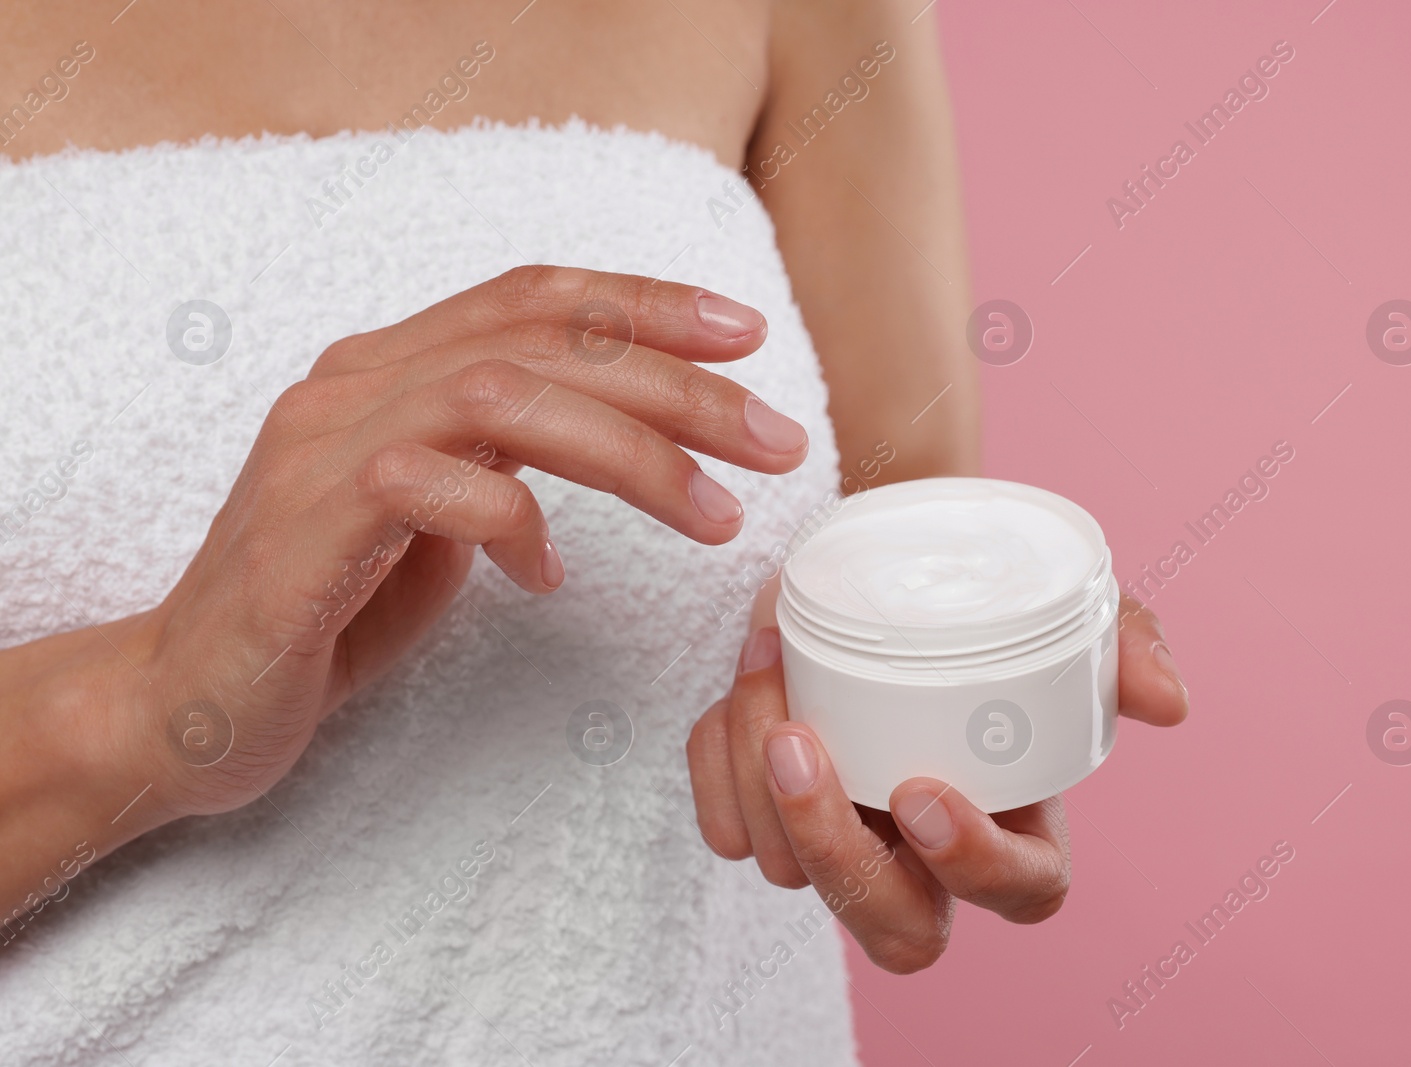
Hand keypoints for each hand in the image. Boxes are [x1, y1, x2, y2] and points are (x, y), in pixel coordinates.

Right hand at [97, 265, 809, 821]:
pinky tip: (548, 580)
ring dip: (633, 452)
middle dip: (679, 387)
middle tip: (777, 439)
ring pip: (504, 397)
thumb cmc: (323, 609)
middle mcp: (353, 383)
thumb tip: (615, 452)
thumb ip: (503, 462)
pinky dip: (516, 525)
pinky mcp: (305, 526)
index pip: (533, 297)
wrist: (187, 699)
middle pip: (543, 341)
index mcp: (389, 368)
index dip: (645, 303)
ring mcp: (321, 446)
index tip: (744, 334)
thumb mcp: (434, 517)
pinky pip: (434, 488)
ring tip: (717, 514)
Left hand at [685, 595, 1185, 973]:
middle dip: (837, 852)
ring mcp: (843, 841)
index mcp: (1015, 822)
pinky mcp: (767, 814)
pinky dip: (716, 763)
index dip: (974, 864)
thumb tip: (1169, 704)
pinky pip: (729, 830)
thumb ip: (1123, 644)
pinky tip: (735, 695)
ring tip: (766, 665)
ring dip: (761, 772)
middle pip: (895, 930)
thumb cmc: (978, 599)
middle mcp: (925, 856)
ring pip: (790, 870)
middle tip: (802, 747)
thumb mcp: (1062, 606)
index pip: (1021, 895)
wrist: (879, 556)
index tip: (923, 789)